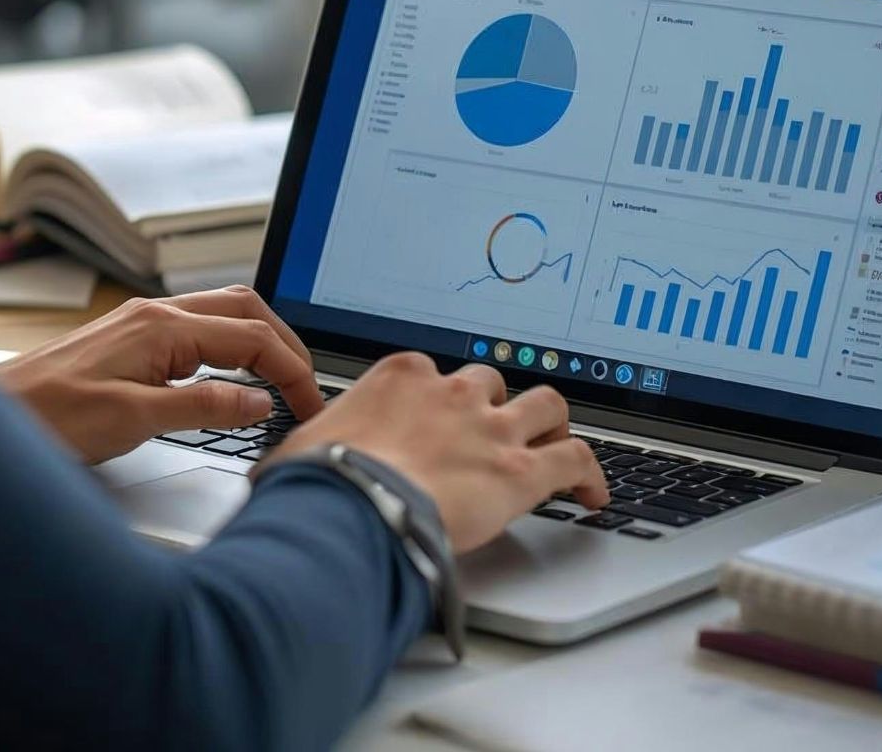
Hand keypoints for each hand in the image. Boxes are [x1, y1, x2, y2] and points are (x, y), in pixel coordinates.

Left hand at [0, 286, 323, 464]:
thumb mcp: (135, 420)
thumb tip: (259, 401)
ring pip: (221, 316)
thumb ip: (204, 408)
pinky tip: (231, 379)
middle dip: (285, 345)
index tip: (309, 406)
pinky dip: (229, 349)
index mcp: (162, 326)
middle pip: (244, 311)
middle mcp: (154, 315)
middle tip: (307, 390)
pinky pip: (196, 331)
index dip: (291, 371)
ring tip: (282, 382)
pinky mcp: (129, 342)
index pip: (252, 337)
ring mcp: (140, 325)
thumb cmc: (48, 417)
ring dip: (259, 342)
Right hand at [261, 354, 606, 551]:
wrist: (350, 507)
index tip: (439, 419)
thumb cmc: (319, 483)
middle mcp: (451, 392)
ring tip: (555, 445)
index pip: (431, 374)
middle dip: (497, 404)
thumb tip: (288, 468)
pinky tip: (594, 495)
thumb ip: (314, 446)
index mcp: (399, 377)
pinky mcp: (521, 469)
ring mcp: (491, 427)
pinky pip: (576, 458)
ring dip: (553, 423)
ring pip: (547, 404)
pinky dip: (591, 474)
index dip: (440, 399)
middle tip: (497, 431)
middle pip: (492, 382)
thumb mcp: (303, 449)